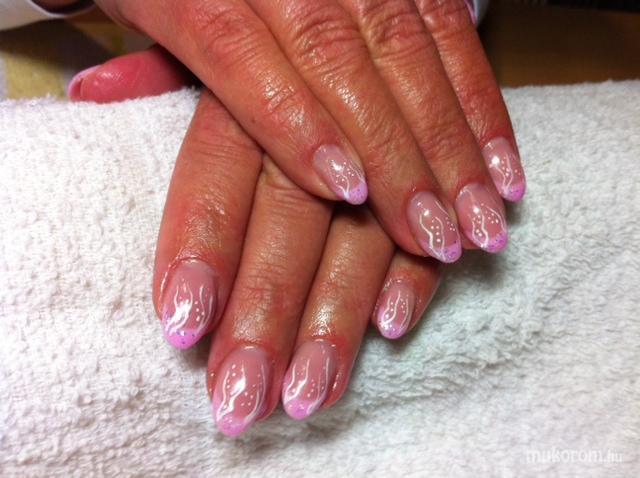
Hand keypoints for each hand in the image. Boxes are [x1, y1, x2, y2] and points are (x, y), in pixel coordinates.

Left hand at [74, 54, 442, 436]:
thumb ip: (155, 58)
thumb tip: (92, 91)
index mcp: (230, 27)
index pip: (217, 154)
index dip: (207, 237)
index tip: (194, 321)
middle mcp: (309, 40)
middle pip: (301, 189)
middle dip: (296, 293)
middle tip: (291, 387)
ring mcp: (385, 23)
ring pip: (399, 151)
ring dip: (397, 254)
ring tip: (382, 337)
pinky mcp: (441, 6)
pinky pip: (462, 86)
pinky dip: (474, 160)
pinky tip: (467, 244)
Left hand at [88, 0, 525, 259]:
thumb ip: (141, 47)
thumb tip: (96, 95)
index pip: (244, 56)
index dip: (296, 123)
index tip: (342, 190)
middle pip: (344, 66)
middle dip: (396, 158)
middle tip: (429, 238)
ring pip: (414, 58)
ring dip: (452, 149)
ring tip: (477, 227)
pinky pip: (456, 41)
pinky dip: (485, 111)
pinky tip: (507, 176)